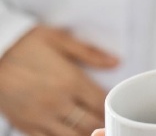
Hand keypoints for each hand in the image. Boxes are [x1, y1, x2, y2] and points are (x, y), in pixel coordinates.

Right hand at [0, 26, 117, 135]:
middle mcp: (57, 103)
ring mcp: (40, 117)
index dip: (113, 106)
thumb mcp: (61, 40)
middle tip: (109, 120)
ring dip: (85, 133)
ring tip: (92, 128)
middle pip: (91, 123)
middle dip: (103, 122)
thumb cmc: (27, 44)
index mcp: (71, 81)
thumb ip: (90, 53)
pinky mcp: (24, 125)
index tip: (118, 105)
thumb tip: (116, 62)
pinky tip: (69, 133)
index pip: (102, 102)